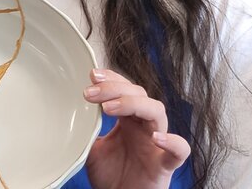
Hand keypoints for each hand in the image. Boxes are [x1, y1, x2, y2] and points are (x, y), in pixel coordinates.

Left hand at [82, 69, 189, 188]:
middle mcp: (144, 126)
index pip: (126, 89)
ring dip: (134, 104)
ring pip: (157, 111)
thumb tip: (72, 112)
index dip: (113, 79)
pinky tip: (156, 138)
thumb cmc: (112, 176)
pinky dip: (172, 142)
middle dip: (115, 88)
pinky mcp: (165, 165)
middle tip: (91, 93)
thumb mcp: (93, 149)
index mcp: (129, 120)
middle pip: (139, 94)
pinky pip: (179, 150)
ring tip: (109, 108)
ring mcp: (157, 143)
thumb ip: (88, 130)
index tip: (93, 76)